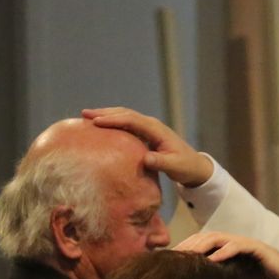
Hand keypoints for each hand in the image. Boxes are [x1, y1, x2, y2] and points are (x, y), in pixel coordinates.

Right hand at [83, 107, 214, 186]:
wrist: (194, 165)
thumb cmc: (185, 166)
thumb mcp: (175, 166)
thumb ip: (161, 162)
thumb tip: (146, 158)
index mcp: (156, 130)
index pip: (131, 120)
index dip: (114, 119)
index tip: (96, 122)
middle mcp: (151, 124)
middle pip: (125, 113)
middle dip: (105, 112)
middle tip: (85, 114)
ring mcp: (148, 128)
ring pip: (124, 116)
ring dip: (106, 115)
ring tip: (87, 117)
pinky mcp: (145, 134)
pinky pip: (126, 124)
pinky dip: (112, 122)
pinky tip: (100, 126)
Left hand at [176, 231, 278, 278]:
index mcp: (225, 250)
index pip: (200, 244)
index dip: (185, 248)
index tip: (168, 258)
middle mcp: (232, 243)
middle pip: (204, 237)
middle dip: (188, 244)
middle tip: (172, 255)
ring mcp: (244, 243)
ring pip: (217, 237)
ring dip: (201, 244)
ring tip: (188, 254)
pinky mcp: (256, 248)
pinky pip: (237, 245)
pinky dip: (225, 250)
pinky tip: (213, 258)